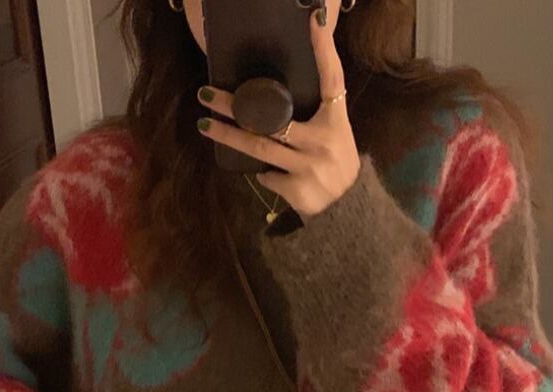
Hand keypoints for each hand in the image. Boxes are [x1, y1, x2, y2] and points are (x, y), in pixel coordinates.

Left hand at [196, 9, 360, 221]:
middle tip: (206, 94)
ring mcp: (310, 167)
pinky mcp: (298, 189)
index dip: (324, 50)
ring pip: (260, 148)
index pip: (332, 78)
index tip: (314, 21)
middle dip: (235, 106)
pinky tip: (269, 174)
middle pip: (272, 118)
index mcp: (336, 120)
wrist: (347, 209)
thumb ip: (313, 116)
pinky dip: (264, 174)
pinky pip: (267, 176)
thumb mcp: (334, 135)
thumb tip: (274, 97)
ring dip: (229, 136)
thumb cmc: (335, 164)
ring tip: (205, 125)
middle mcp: (325, 141)